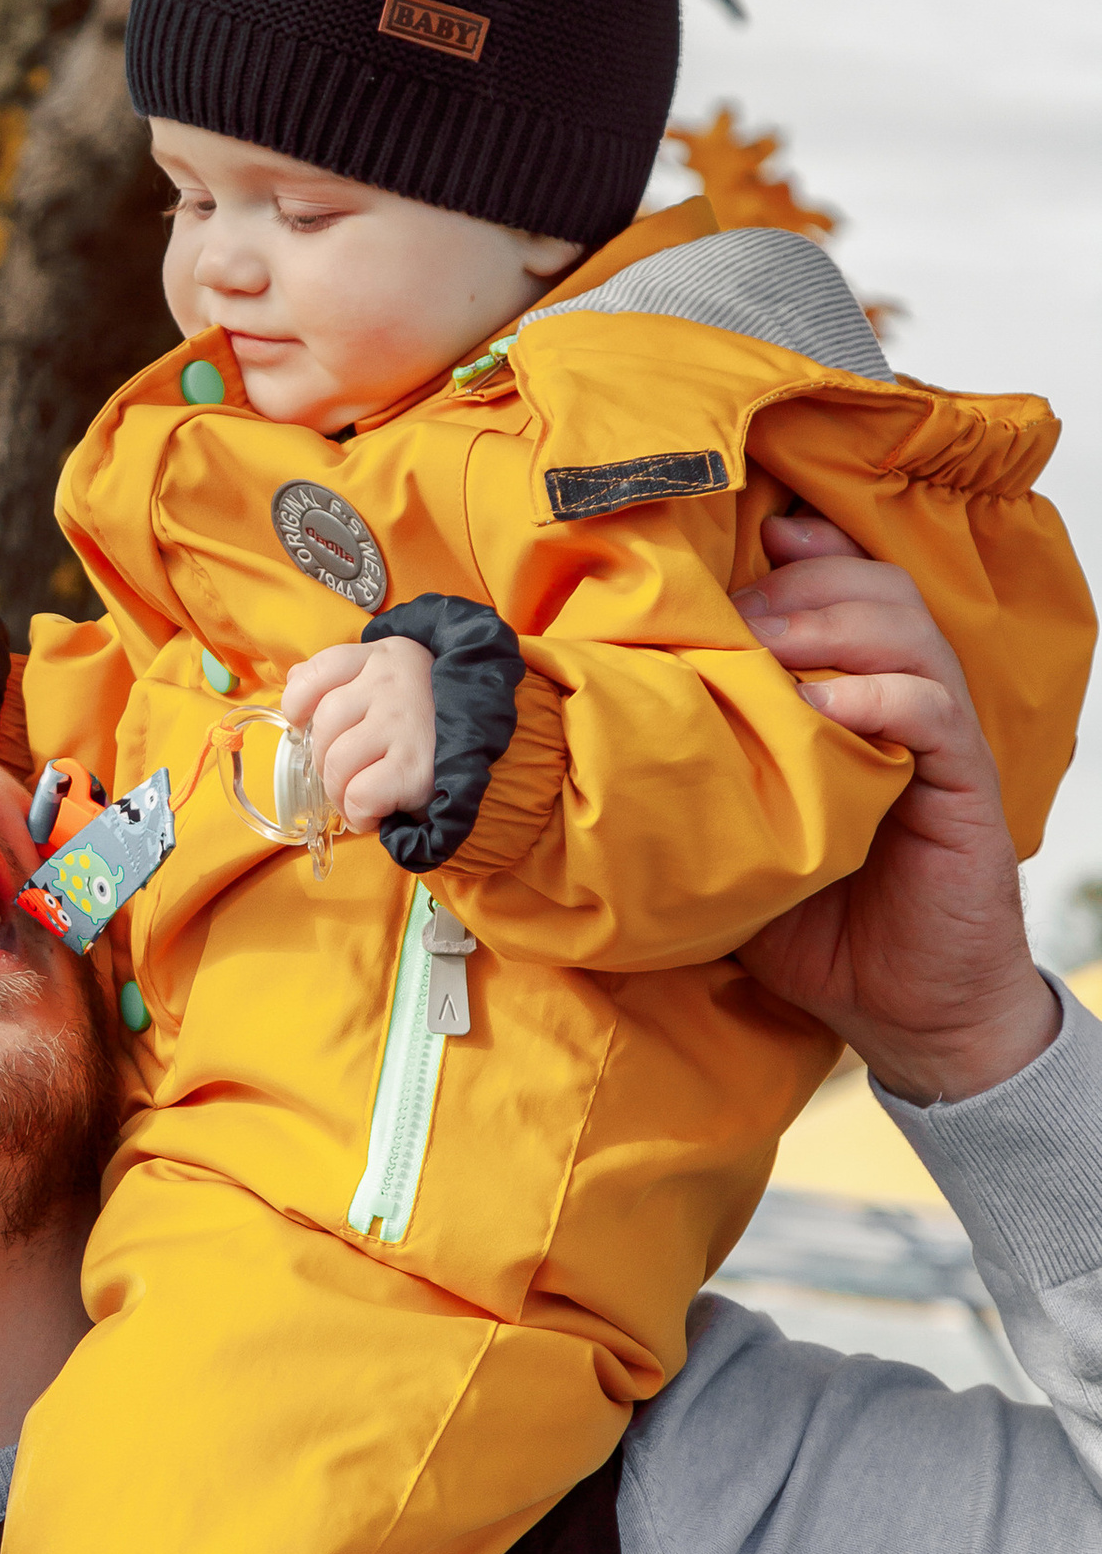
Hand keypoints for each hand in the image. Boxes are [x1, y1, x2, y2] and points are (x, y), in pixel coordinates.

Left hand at [279, 638, 434, 831]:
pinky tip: (380, 811)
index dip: (298, 700)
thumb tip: (294, 684)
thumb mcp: (398, 683)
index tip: (300, 720)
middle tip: (349, 778)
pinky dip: (362, 814)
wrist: (511, 750)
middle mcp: (393, 680)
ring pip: (336, 763)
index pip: (319, 670)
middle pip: (324, 725)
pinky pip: (360, 795)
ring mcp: (403, 721)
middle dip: (325, 762)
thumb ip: (349, 678)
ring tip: (363, 799)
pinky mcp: (415, 766)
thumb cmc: (440, 723)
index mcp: (387, 655)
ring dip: (341, 793)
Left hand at [733, 513, 1058, 1103]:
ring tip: (766, 653)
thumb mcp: (734, 838)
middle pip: (872, 590)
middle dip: (794, 588)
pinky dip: (876, 696)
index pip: (847, 588)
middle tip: (731, 623)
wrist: (902, 1009)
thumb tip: (587, 740)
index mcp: (858, 697)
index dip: (804, 555)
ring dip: (827, 626)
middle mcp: (905, 702)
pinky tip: (821, 711)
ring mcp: (939, 741)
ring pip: (906, 631)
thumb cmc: (813, 924)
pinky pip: (932, 711)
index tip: (749, 543)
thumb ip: (695, 779)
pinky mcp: (966, 785)